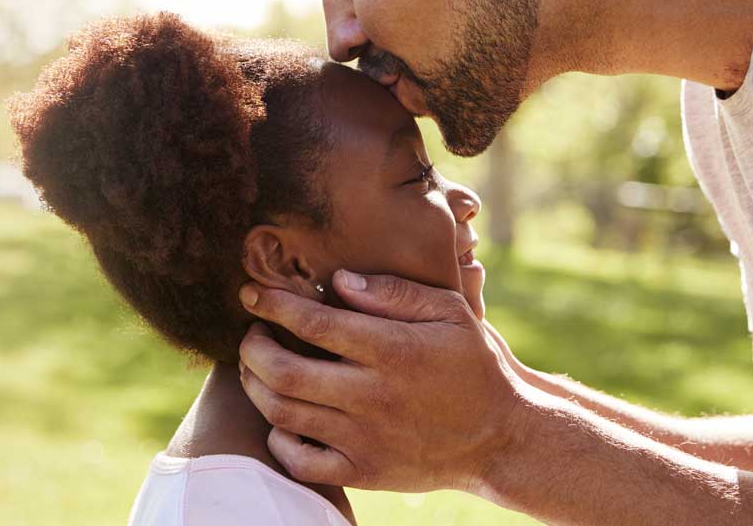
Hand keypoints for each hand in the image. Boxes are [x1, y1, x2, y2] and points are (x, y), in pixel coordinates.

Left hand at [236, 270, 537, 493]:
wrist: (501, 437)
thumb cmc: (471, 365)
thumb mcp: (449, 313)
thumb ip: (395, 293)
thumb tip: (337, 280)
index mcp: (394, 351)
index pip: (314, 323)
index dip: (274, 304)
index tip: (253, 292)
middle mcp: (373, 397)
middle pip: (285, 372)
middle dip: (252, 347)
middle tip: (251, 333)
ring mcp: (365, 439)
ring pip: (283, 413)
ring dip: (256, 386)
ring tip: (256, 367)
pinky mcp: (362, 472)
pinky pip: (299, 461)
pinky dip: (278, 438)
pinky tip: (282, 417)